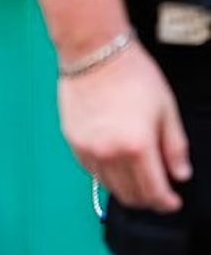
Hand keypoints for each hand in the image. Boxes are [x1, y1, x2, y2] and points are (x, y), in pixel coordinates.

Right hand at [59, 40, 191, 212]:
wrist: (94, 52)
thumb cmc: (132, 74)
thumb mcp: (166, 109)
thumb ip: (175, 147)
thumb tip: (180, 173)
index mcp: (137, 146)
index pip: (153, 191)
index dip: (166, 202)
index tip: (172, 202)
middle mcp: (110, 153)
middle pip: (130, 195)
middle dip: (147, 199)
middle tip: (157, 192)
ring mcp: (88, 149)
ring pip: (109, 187)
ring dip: (126, 189)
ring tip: (137, 178)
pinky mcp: (73, 142)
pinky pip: (91, 171)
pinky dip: (106, 175)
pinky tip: (116, 164)